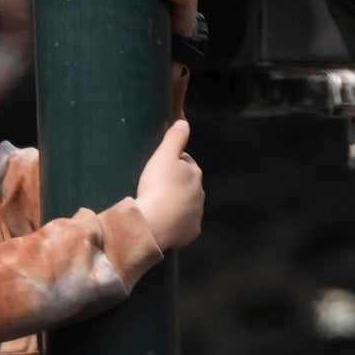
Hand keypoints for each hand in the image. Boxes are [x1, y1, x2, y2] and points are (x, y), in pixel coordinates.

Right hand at [132, 118, 203, 255]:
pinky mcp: (191, 232)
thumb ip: (175, 137)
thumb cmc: (157, 186)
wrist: (154, 223)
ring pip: (186, 204)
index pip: (185, 161)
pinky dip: (175, 223)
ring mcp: (196, 214)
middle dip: (175, 183)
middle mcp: (200, 193)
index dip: (171, 162)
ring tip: (157, 205)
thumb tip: (184, 122)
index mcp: (194, 173)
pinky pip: (183, 225)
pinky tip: (163, 221)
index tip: (158, 167)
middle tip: (154, 186)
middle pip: (186, 184)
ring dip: (175, 203)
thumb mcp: (164, 155)